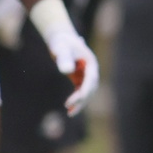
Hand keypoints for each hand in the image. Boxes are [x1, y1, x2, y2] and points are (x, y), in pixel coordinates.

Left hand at [28, 0, 99, 114]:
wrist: (60, 38)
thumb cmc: (61, 43)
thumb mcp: (61, 49)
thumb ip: (64, 58)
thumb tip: (67, 71)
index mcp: (91, 63)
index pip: (90, 81)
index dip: (84, 92)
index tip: (74, 100)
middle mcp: (92, 70)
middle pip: (90, 89)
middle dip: (81, 100)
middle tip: (69, 108)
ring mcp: (87, 75)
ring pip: (87, 93)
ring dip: (80, 103)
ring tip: (70, 113)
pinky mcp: (80, 78)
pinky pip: (81, 92)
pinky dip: (76, 100)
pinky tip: (69, 108)